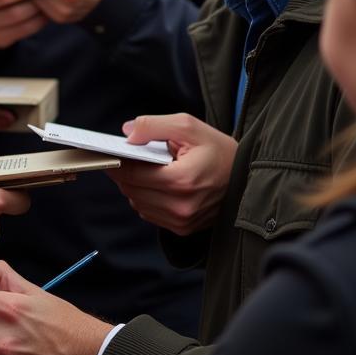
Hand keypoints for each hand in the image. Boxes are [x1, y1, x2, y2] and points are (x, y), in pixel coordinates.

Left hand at [110, 114, 237, 233]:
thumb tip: (127, 133)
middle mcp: (181, 206)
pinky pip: (150, 213)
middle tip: (125, 157)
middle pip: (131, 190)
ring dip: (134, 187)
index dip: (117, 162)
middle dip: (124, 173)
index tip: (109, 152)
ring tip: (145, 169)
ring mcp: (182, 221)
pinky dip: (146, 198)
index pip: (132, 174)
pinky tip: (157, 184)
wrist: (247, 178)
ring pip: (137, 203)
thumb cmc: (219, 150)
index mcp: (182, 180)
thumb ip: (154, 126)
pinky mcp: (183, 229)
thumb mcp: (188, 126)